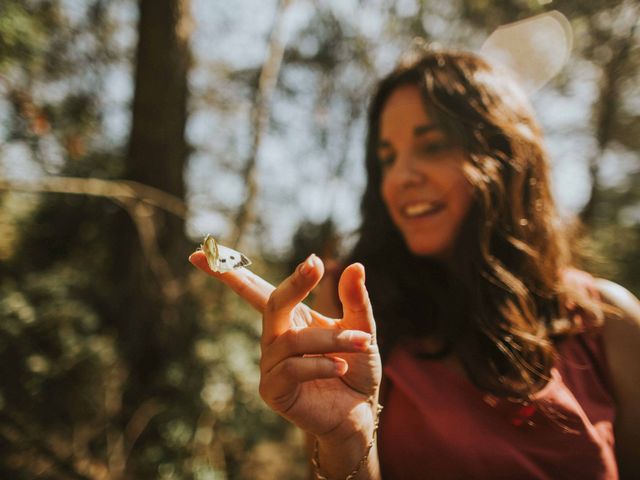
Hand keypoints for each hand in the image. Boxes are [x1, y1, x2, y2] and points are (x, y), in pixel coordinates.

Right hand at [189, 251, 381, 443]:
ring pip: (292, 340)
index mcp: (291, 317)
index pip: (255, 289)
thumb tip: (356, 265)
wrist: (360, 413)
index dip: (228, 271)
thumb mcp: (362, 329)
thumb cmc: (357, 368)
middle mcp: (275, 337)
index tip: (200, 252)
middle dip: (293, 284)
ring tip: (360, 343)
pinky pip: (291, 368)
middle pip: (271, 303)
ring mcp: (271, 364)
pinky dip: (319, 365)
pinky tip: (341, 367)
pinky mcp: (273, 390)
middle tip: (314, 265)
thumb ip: (355, 301)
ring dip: (330, 340)